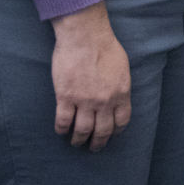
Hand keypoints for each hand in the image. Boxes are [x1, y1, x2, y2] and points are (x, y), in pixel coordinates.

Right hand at [51, 1, 130, 151]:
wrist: (85, 36)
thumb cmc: (105, 46)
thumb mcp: (122, 68)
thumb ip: (120, 86)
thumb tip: (117, 97)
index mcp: (121, 93)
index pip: (121, 121)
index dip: (116, 132)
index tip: (111, 135)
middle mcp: (105, 101)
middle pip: (102, 130)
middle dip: (98, 143)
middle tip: (93, 148)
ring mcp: (84, 101)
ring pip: (82, 130)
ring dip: (79, 140)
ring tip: (76, 143)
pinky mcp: (65, 97)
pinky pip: (63, 121)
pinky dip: (62, 129)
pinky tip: (61, 131)